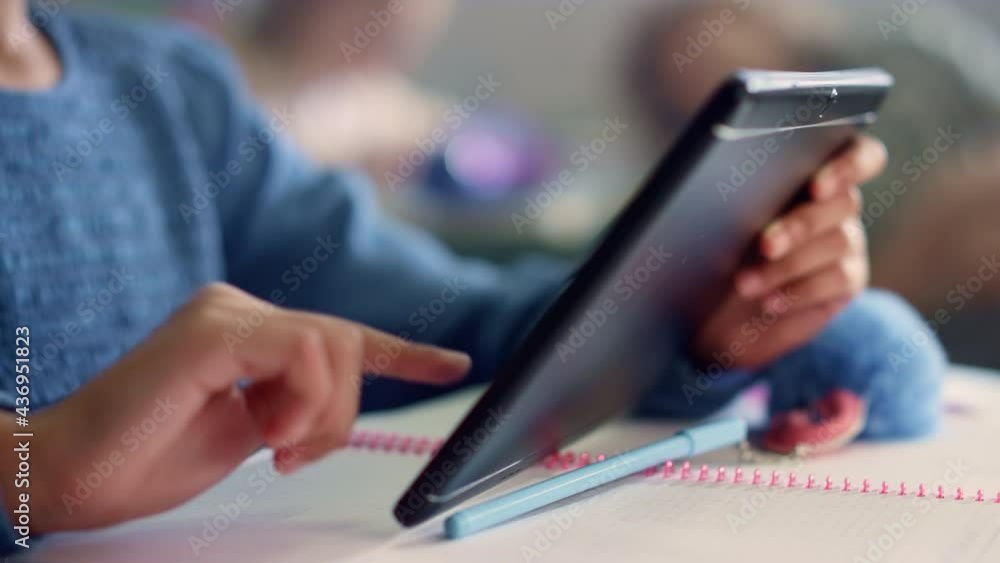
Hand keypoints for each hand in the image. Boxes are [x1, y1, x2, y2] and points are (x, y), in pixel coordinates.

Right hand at [7, 283, 469, 533]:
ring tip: (272, 448)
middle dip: (343, 413)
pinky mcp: (213, 331)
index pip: (343, 337)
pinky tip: (267, 433)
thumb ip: (295, 406)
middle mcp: (242, 309)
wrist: (74, 472)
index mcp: (251, 332)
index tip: (453, 364)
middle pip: (347, 344)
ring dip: (322, 414)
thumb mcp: (250, 431)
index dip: (405, 354)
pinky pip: (302, 350)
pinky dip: (303, 401)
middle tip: (293, 455)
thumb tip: (337, 407)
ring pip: (334, 347)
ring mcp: (227, 313)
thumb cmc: (152, 455)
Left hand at [692, 136, 887, 368]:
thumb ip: (738, 195)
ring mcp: (848, 242)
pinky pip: (838, 280)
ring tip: (744, 283)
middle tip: (764, 245)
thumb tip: (728, 187)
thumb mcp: (720, 222)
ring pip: (839, 242)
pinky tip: (769, 301)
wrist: (721, 306)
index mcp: (813, 173)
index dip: (849, 165)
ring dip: (788, 264)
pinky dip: (799, 291)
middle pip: (843, 202)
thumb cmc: (720, 249)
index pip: (860, 154)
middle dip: (800, 225)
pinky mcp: (849, 280)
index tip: (817, 186)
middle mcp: (839, 204)